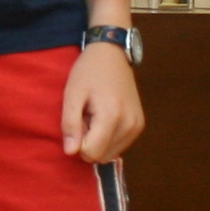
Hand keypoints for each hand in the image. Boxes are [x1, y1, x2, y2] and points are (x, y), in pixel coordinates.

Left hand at [63, 45, 143, 162]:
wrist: (112, 54)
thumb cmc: (88, 72)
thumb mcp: (72, 95)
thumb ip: (70, 124)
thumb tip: (71, 153)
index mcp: (112, 116)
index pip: (91, 153)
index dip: (79, 142)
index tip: (79, 120)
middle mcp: (130, 125)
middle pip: (101, 156)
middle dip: (89, 142)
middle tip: (86, 117)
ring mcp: (137, 126)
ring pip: (110, 154)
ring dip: (98, 140)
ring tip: (95, 115)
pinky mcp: (140, 126)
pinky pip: (118, 146)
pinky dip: (108, 138)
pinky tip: (106, 117)